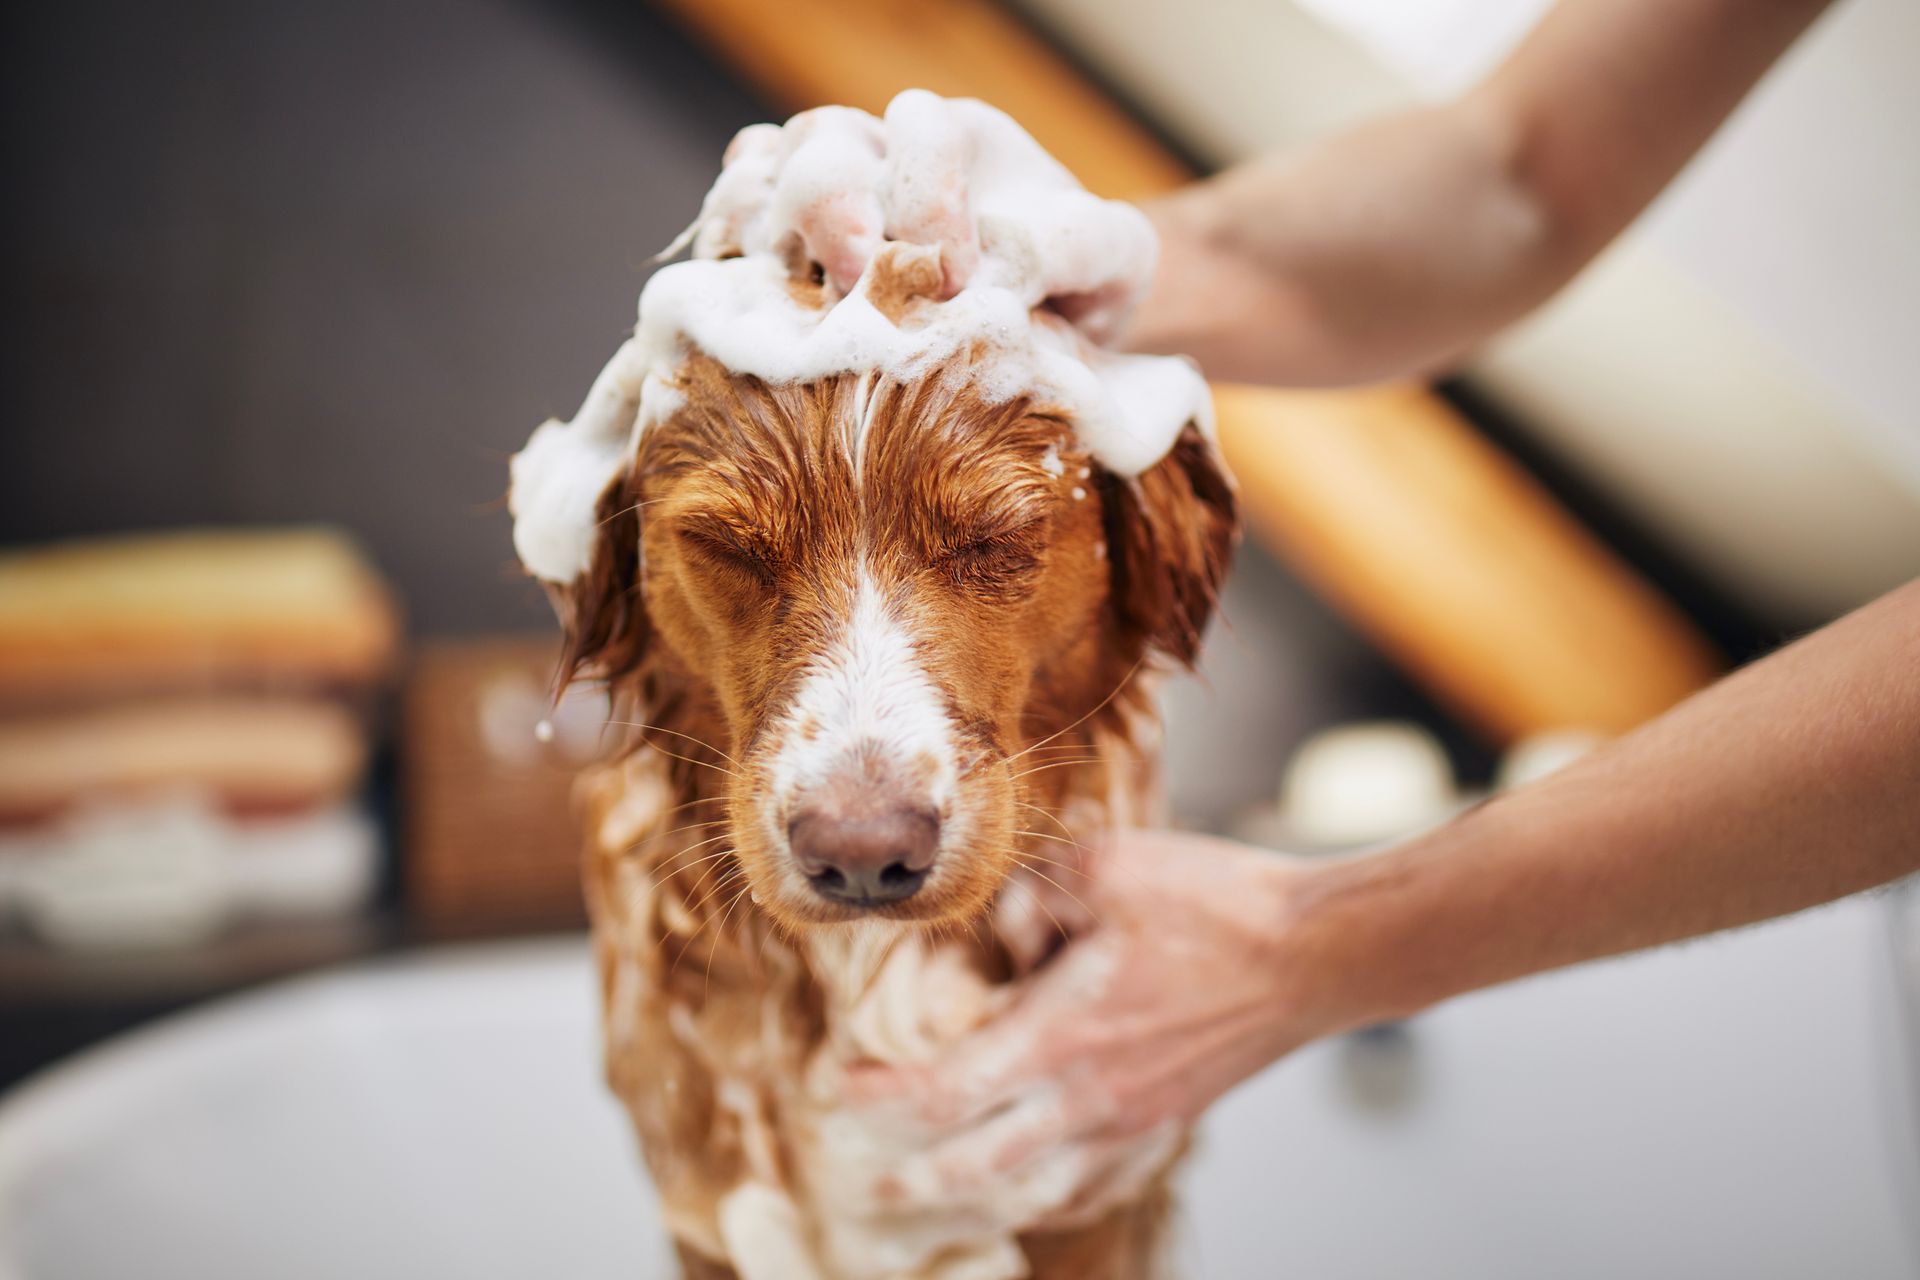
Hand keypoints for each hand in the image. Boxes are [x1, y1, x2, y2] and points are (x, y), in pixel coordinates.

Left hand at [842, 829, 1340, 1230]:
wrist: (1317, 951)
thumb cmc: (1215, 904)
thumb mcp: (1102, 867)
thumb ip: (1027, 899)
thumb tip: (998, 937)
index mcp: (1061, 1037)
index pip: (940, 1091)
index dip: (879, 1098)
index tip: (839, 1087)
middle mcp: (1090, 1098)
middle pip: (975, 1165)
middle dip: (911, 1178)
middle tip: (866, 1184)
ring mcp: (1135, 1121)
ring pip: (1035, 1190)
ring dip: (974, 1201)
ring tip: (936, 1203)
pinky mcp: (1172, 1121)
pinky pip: (1099, 1185)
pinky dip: (1055, 1199)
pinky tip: (1038, 1194)